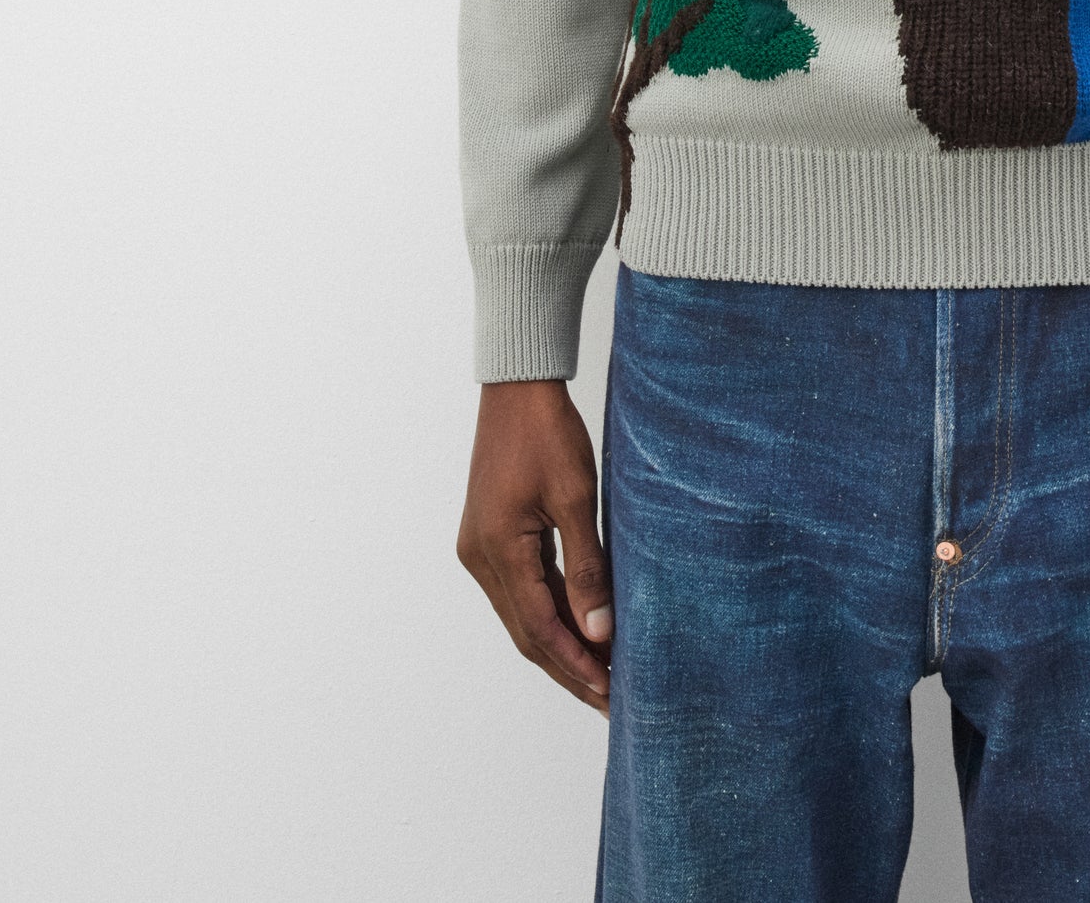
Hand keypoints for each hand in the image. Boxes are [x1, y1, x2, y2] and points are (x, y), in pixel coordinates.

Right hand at [457, 380, 612, 715]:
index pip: (540, 628)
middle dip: (568, 668)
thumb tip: (600, 632)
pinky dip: (550, 614)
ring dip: (560, 645)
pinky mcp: (490, 537)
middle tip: (609, 700)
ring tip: (600, 674)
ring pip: (522, 615)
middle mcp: (480, 558)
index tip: (609, 692)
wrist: (517, 388)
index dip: (575, 664)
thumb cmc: (548, 433)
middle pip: (527, 632)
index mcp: (497, 551)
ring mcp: (480, 549)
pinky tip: (579, 628)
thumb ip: (586, 568)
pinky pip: (521, 590)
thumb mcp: (574, 497)